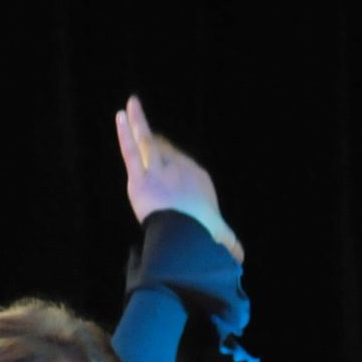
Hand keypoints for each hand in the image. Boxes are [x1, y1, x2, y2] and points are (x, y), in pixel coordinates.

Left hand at [115, 95, 242, 263]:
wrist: (186, 236)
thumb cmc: (203, 235)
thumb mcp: (218, 236)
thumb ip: (227, 241)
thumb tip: (240, 257)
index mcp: (198, 180)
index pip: (183, 166)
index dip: (174, 162)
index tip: (167, 156)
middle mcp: (179, 168)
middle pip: (165, 151)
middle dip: (156, 142)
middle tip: (147, 132)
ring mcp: (158, 171)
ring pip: (147, 142)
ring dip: (138, 121)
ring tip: (131, 104)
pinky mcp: (140, 178)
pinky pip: (131, 150)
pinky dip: (125, 132)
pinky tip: (121, 114)